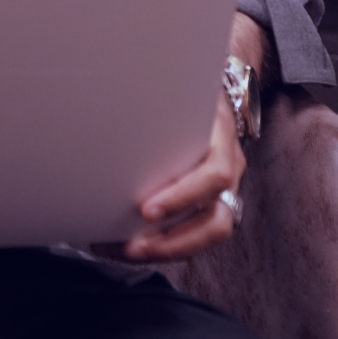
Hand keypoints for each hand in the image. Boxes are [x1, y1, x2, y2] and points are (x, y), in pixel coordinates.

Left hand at [114, 89, 245, 262]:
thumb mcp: (179, 87)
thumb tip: (108, 94)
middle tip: (131, 247)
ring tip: (123, 251)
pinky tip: (125, 244)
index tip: (146, 210)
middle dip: (173, 242)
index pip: (213, 176)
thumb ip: (159, 98)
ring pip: (207, 235)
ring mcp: (224, 191)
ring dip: (165, 250)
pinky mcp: (210, 202)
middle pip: (217, 222)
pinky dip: (162, 244)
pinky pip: (193, 232)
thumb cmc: (188, 90)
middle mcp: (229, 170)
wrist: (214, 90)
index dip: (183, 197)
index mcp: (221, 138)